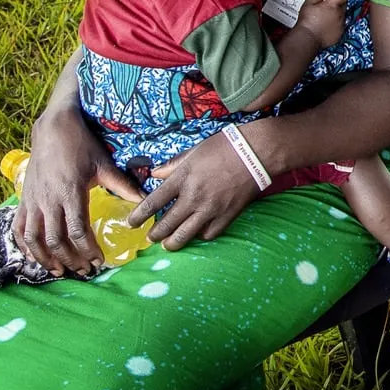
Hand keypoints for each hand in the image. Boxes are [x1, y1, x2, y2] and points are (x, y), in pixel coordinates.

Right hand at [15, 107, 142, 275]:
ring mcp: (33, 201)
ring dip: (46, 258)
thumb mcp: (103, 164)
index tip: (99, 261)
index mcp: (71, 192)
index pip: (77, 231)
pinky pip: (18, 229)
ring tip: (60, 271)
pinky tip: (35, 256)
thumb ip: (122, 185)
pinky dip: (25, 246)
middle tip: (85, 270)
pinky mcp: (24, 200)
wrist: (52, 128)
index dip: (88, 249)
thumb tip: (144, 200)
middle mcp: (49, 200)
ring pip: (34, 239)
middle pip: (56, 240)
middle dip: (71, 259)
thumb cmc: (81, 145)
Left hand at [129, 126, 263, 249]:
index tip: (131, 224)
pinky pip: (207, 234)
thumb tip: (155, 173)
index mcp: (183, 178)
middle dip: (154, 234)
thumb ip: (173, 165)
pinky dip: (200, 236)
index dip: (138, 216)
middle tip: (150, 237)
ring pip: (184, 236)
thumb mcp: (195, 150)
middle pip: (165, 225)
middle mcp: (193, 197)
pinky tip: (196, 233)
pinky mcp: (227, 216)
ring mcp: (210, 209)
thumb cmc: (226, 146)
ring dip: (172, 243)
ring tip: (167, 244)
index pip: (153, 203)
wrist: (258, 152)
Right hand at [295, 0, 347, 49]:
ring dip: (337, 14)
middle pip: (343, 5)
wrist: (307, 38)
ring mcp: (341, 25)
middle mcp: (340, 14)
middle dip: (337, 3)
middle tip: (328, 4)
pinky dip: (336, 25)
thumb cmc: (307, 21)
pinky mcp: (340, 34)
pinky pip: (340, 26)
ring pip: (342, 16)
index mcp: (333, 5)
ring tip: (326, 16)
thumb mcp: (309, 3)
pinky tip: (326, 26)